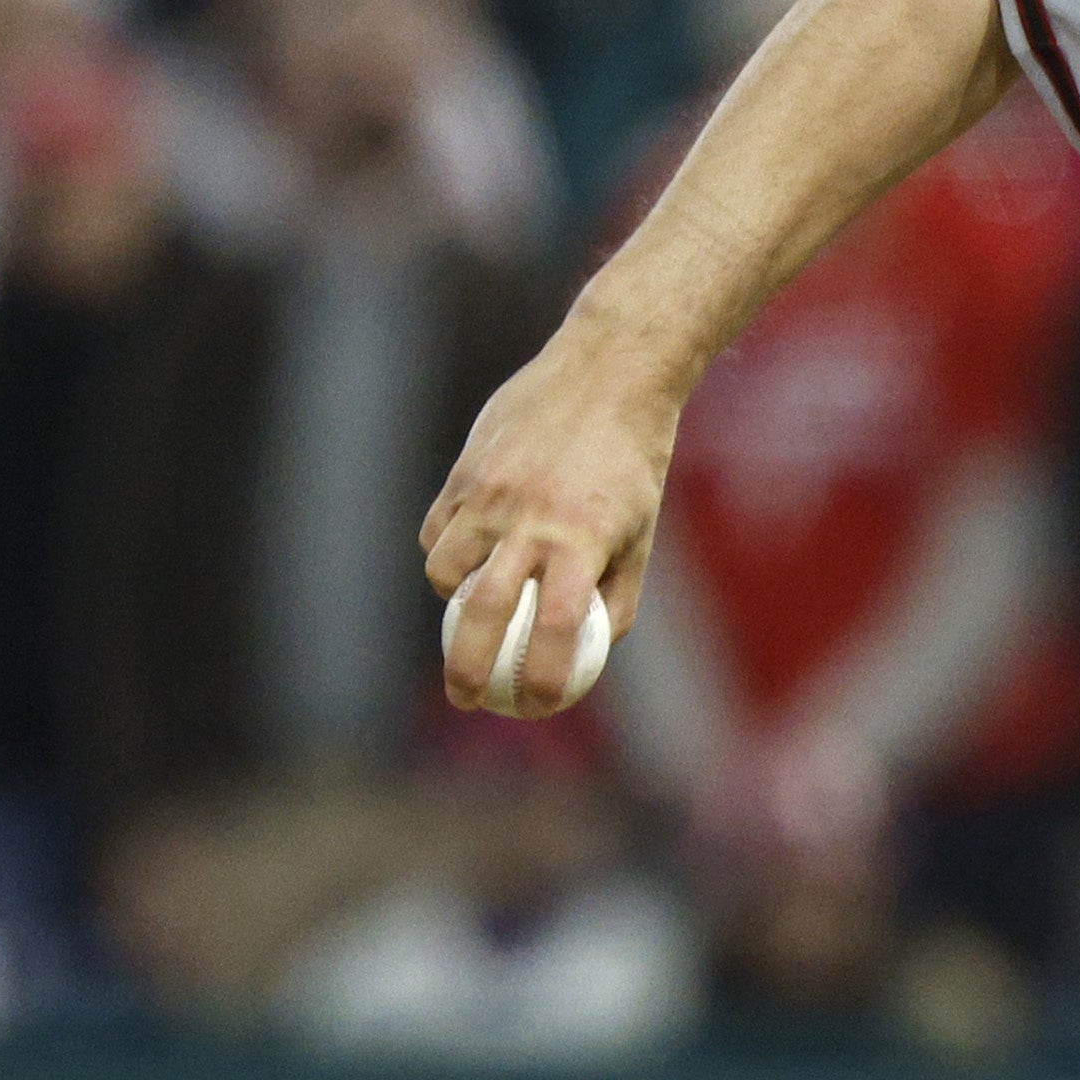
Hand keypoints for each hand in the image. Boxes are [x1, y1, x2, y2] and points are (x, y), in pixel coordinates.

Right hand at [421, 339, 676, 717]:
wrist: (605, 374)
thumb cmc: (632, 463)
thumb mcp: (641, 533)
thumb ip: (616, 595)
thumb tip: (589, 654)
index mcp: (583, 540)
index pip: (556, 628)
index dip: (543, 677)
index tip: (534, 705)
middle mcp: (530, 519)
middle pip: (483, 611)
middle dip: (467, 667)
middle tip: (465, 698)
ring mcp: (489, 492)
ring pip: (445, 568)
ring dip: (453, 599)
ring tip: (473, 607)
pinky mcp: (463, 470)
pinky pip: (437, 530)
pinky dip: (445, 552)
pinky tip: (466, 556)